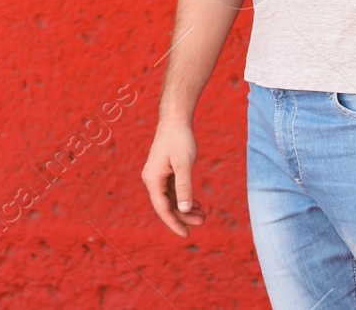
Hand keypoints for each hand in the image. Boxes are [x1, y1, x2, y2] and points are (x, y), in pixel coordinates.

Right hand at [141, 120, 207, 236]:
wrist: (176, 119)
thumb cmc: (179, 140)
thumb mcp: (184, 165)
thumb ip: (184, 187)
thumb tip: (184, 209)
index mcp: (153, 179)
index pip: (163, 208)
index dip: (174, 223)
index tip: (187, 235)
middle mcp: (152, 178)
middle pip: (167, 205)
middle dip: (184, 216)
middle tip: (203, 221)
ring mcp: (158, 175)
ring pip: (170, 199)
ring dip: (185, 208)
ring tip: (203, 215)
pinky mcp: (164, 170)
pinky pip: (172, 190)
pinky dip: (184, 198)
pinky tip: (196, 203)